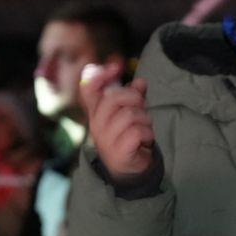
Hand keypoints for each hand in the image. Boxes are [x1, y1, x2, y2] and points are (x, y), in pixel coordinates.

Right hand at [81, 62, 157, 181]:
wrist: (128, 169)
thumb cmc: (128, 136)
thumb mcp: (130, 112)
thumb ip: (134, 95)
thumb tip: (140, 81)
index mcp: (96, 111)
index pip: (88, 89)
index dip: (100, 75)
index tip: (115, 66)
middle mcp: (97, 124)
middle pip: (113, 98)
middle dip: (134, 98)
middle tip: (142, 107)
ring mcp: (106, 139)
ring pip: (129, 115)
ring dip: (145, 119)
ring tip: (144, 127)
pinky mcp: (118, 151)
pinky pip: (137, 132)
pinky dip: (147, 133)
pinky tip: (145, 139)